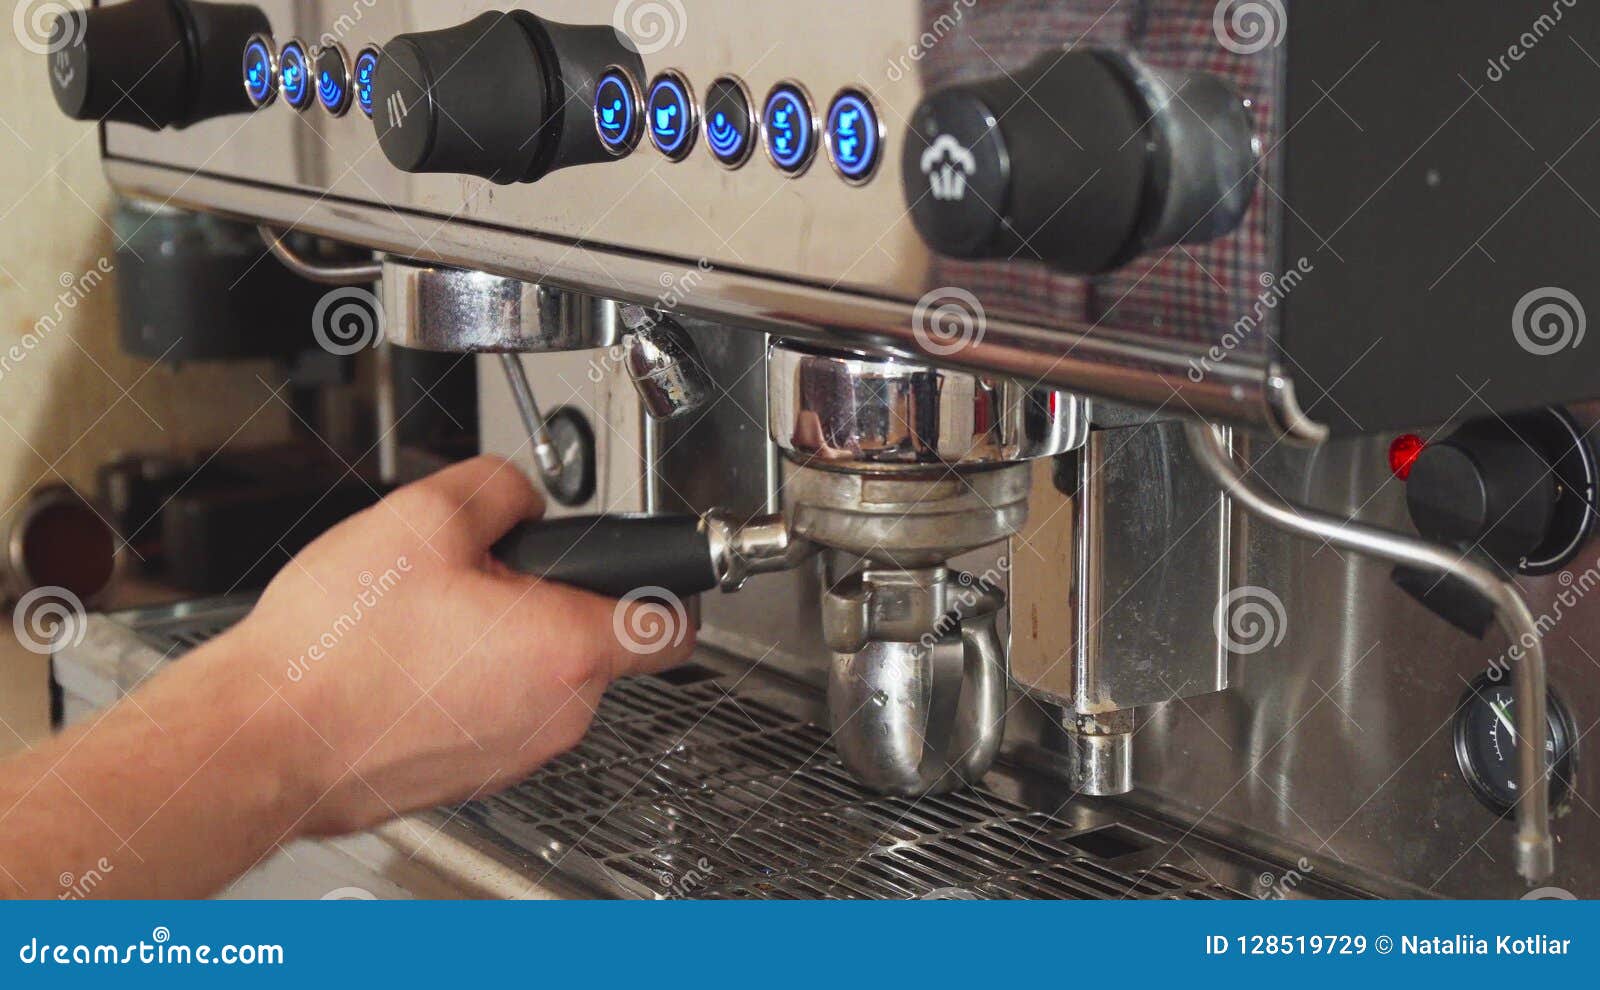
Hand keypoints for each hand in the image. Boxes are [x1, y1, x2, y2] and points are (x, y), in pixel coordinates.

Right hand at [213, 456, 695, 835]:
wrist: (262, 742)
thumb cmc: (336, 654)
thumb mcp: (422, 519)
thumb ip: (498, 488)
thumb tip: (518, 494)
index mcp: (568, 652)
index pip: (674, 624)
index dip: (669, 582)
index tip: (651, 564)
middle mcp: (556, 716)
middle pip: (596, 642)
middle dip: (552, 599)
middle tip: (481, 574)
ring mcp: (515, 755)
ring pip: (542, 679)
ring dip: (506, 642)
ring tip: (428, 619)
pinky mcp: (473, 775)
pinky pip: (497, 713)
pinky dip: (470, 683)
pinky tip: (407, 660)